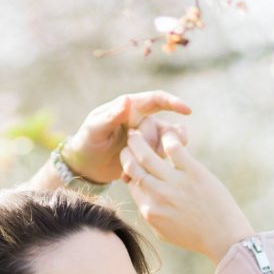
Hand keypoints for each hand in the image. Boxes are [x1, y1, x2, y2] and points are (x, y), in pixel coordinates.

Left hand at [62, 91, 190, 184]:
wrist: (86, 166)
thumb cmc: (87, 143)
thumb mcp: (95, 130)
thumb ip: (111, 116)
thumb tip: (127, 100)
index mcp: (130, 108)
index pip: (156, 99)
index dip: (173, 102)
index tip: (187, 110)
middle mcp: (142, 120)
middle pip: (162, 127)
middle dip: (151, 143)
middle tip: (131, 154)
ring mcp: (147, 137)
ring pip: (166, 143)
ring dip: (156, 156)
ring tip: (135, 167)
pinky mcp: (149, 154)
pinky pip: (162, 156)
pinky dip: (157, 165)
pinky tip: (145, 173)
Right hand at [120, 130, 253, 262]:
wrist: (223, 237)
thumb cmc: (195, 236)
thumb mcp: (165, 232)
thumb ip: (151, 215)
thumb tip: (143, 202)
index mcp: (149, 211)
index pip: (132, 183)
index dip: (128, 169)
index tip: (131, 160)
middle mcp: (157, 196)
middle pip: (132, 167)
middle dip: (127, 151)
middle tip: (130, 141)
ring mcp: (174, 184)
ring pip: (146, 155)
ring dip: (139, 140)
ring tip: (138, 131)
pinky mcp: (193, 172)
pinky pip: (174, 148)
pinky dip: (168, 136)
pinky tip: (169, 132)